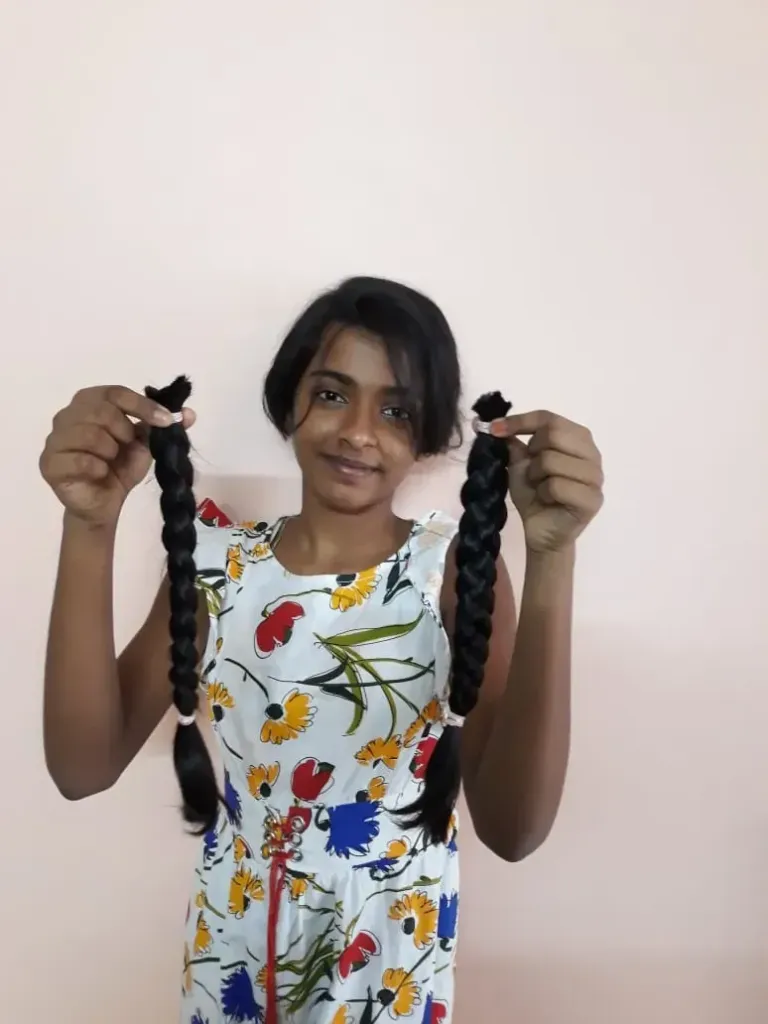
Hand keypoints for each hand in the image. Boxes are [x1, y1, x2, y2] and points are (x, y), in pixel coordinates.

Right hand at [39, 385, 195, 527]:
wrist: (104, 504)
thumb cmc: (120, 468)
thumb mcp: (145, 444)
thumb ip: (161, 426)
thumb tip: (190, 413)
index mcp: (90, 402)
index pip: (116, 393)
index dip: (143, 406)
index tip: (166, 421)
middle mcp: (67, 415)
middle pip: (101, 411)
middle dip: (124, 431)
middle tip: (128, 446)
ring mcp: (55, 439)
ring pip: (89, 435)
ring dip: (110, 451)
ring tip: (110, 460)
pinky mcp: (49, 464)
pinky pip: (79, 460)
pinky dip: (97, 468)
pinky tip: (99, 473)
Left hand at [484, 410, 603, 553]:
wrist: (540, 530)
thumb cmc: (534, 495)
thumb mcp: (519, 464)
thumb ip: (513, 441)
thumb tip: (493, 422)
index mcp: (579, 439)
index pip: (549, 418)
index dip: (520, 421)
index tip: (494, 429)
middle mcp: (592, 454)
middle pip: (552, 434)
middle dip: (531, 453)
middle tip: (531, 471)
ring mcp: (595, 477)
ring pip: (552, 460)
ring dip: (536, 475)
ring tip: (540, 487)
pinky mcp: (592, 500)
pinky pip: (557, 485)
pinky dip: (544, 493)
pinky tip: (548, 500)